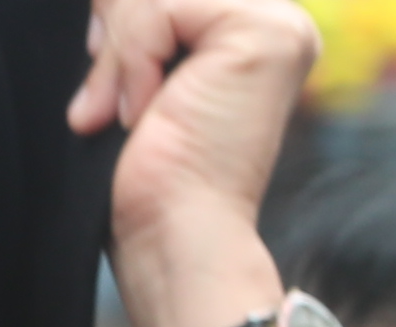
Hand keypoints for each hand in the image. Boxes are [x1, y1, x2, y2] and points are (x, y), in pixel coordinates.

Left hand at [72, 0, 307, 326]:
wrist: (176, 235)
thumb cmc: (153, 176)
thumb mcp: (138, 68)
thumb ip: (137, 19)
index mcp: (251, 27)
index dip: (121, 22)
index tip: (114, 85)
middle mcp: (277, 18)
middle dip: (116, 32)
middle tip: (118, 104)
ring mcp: (281, 22)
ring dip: (119, 55)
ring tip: (131, 114)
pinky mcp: (268, 32)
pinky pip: (158, 8)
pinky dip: (132, 61)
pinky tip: (150, 111)